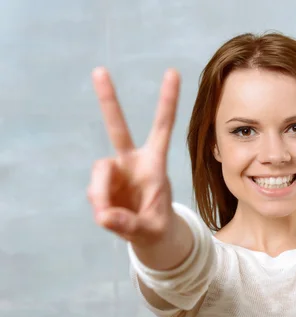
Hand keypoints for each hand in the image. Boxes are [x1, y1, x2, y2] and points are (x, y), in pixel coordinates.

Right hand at [87, 67, 180, 245]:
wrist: (150, 236)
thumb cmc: (157, 227)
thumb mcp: (150, 230)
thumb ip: (130, 224)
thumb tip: (105, 215)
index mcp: (155, 163)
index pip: (162, 128)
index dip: (167, 102)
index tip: (172, 72)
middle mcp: (132, 161)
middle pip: (118, 128)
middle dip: (108, 100)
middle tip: (100, 71)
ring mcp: (115, 172)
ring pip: (99, 172)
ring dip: (101, 194)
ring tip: (111, 217)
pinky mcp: (102, 184)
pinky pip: (94, 192)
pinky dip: (99, 206)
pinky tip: (110, 217)